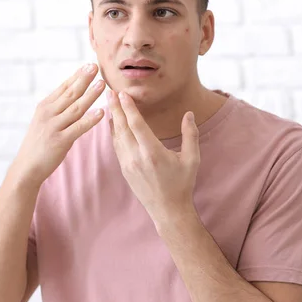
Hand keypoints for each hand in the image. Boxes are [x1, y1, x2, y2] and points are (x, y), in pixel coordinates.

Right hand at [8, 63, 105, 186]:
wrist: (26, 167)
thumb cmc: (38, 144)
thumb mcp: (44, 121)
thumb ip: (56, 108)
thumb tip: (72, 93)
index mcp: (44, 107)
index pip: (63, 87)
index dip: (77, 75)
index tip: (89, 65)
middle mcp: (48, 114)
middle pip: (70, 93)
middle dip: (84, 79)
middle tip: (96, 66)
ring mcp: (53, 127)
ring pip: (76, 108)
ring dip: (90, 95)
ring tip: (102, 84)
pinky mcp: (60, 141)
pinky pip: (78, 128)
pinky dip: (90, 119)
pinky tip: (101, 112)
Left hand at [107, 89, 200, 224]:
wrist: (167, 210)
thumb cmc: (182, 184)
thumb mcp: (192, 159)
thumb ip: (190, 134)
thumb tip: (189, 114)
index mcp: (152, 153)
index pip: (137, 124)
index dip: (128, 108)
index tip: (123, 94)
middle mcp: (137, 157)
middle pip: (122, 127)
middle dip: (115, 108)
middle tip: (109, 91)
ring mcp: (128, 164)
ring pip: (116, 136)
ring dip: (112, 118)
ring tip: (109, 103)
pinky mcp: (125, 169)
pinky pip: (116, 146)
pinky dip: (113, 132)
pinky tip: (113, 123)